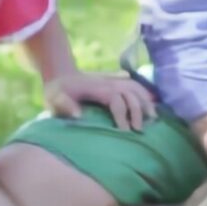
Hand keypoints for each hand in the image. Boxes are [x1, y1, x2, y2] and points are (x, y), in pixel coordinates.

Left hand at [42, 69, 156, 131]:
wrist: (61, 74)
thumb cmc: (57, 91)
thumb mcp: (54, 98)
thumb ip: (64, 105)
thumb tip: (78, 115)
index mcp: (97, 87)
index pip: (116, 99)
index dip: (122, 114)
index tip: (125, 131)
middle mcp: (108, 82)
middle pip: (131, 92)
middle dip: (138, 110)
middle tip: (138, 129)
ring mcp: (113, 80)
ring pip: (136, 87)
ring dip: (145, 101)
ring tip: (152, 118)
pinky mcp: (116, 81)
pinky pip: (135, 85)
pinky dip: (145, 93)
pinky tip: (152, 104)